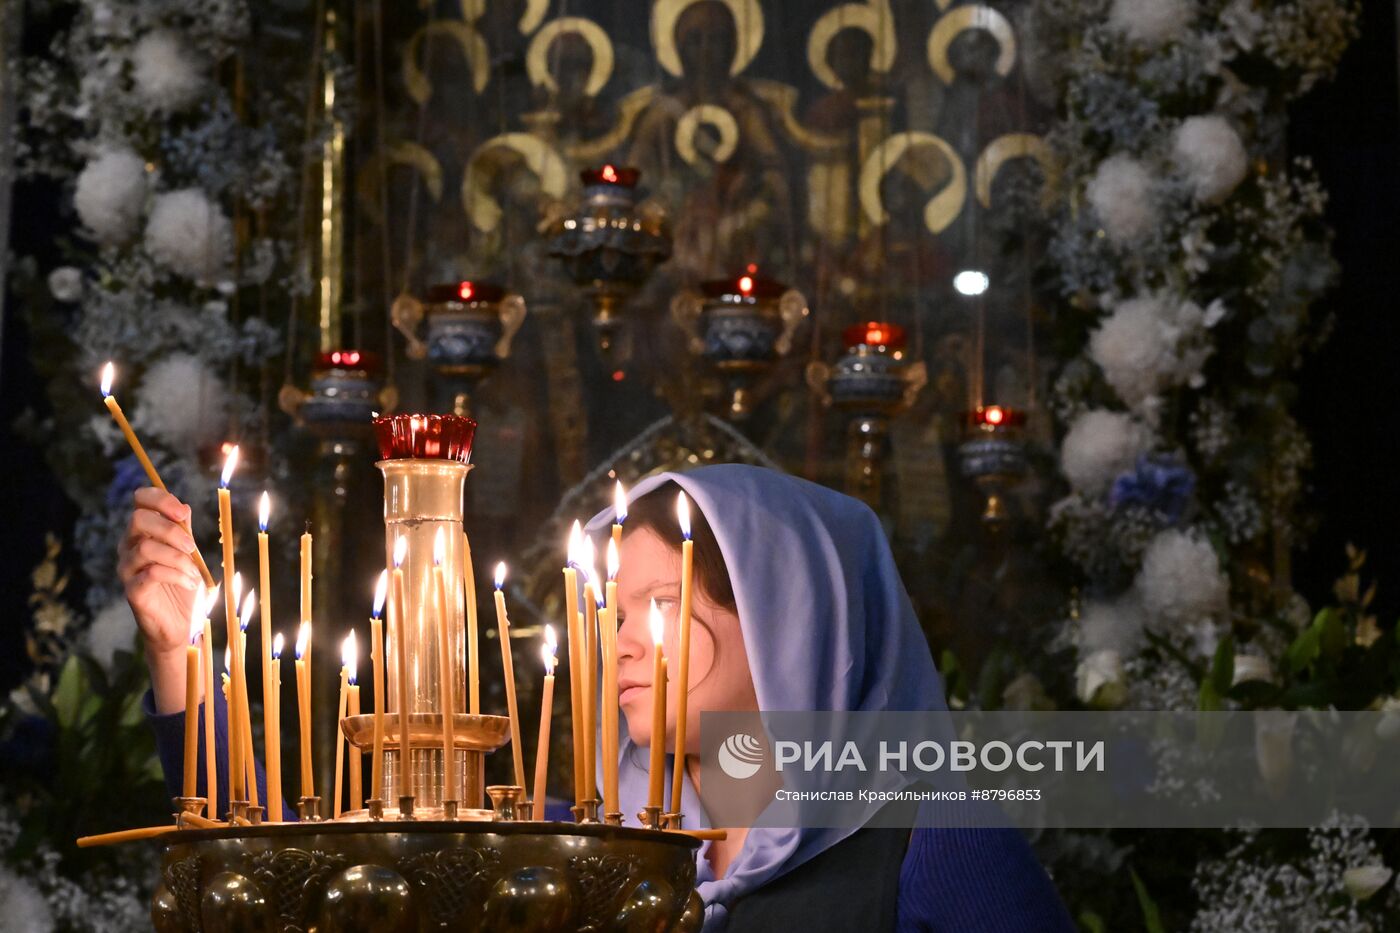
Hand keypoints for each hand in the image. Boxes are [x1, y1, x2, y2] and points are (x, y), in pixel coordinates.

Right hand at [119, 488, 202, 711]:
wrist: (180, 624)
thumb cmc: (182, 585)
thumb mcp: (187, 554)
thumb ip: (182, 531)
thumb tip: (183, 508)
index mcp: (141, 534)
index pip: (139, 502)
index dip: (160, 499)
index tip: (183, 513)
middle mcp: (128, 548)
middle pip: (138, 520)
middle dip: (170, 530)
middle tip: (192, 547)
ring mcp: (127, 570)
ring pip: (146, 548)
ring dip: (178, 558)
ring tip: (194, 573)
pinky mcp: (132, 592)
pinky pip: (151, 573)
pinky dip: (177, 575)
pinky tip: (191, 584)